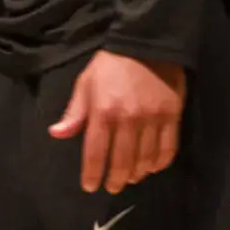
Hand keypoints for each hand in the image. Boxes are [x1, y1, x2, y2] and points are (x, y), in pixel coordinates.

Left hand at [48, 50, 185, 193]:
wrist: (147, 42)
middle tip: (112, 187)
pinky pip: (168, 148)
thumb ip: (74, 112)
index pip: (95, 153)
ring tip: (131, 177)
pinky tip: (152, 167)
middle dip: (115, 180)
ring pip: (145, 160)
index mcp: (103, 112)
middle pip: (122, 162)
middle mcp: (128, 119)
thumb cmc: (111, 64)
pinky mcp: (172, 115)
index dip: (92, 174)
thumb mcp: (86, 83)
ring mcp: (152, 118)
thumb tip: (57, 134)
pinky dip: (159, 163)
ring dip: (136, 174)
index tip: (90, 186)